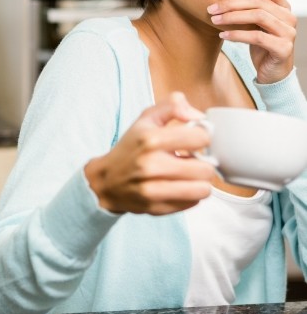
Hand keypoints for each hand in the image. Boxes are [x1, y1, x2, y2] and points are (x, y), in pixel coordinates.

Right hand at [84, 92, 213, 215]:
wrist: (105, 181)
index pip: (201, 137)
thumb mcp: (146, 118)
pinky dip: (190, 195)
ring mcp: (153, 190)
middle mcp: (151, 165)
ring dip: (200, 181)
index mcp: (151, 139)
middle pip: (206, 168)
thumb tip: (199, 116)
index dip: (202, 137)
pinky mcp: (156, 208)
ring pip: (203, 189)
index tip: (194, 140)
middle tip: (191, 160)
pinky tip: (179, 186)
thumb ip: (173, 105)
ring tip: (188, 175)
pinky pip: (193, 203)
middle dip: (203, 162)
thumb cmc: (130, 148)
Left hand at [208, 0, 295, 83]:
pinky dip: (237, 35)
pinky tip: (223, 35)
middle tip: (212, 8)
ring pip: (258, 16)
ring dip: (232, 17)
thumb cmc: (262, 45)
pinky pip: (257, 37)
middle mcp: (289, 18)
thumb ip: (250, 9)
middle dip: (232, 3)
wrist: (272, 73)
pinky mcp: (283, 48)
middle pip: (259, 2)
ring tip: (215, 20)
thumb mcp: (256, 24)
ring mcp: (288, 33)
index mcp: (284, 8)